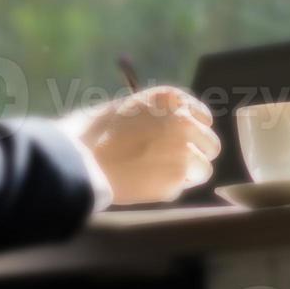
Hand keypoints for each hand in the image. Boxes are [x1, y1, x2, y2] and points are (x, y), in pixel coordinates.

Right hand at [64, 85, 221, 204]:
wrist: (79, 158)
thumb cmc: (94, 131)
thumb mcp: (128, 107)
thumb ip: (156, 115)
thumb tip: (171, 128)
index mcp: (171, 99)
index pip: (203, 117)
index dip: (194, 131)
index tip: (184, 140)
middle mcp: (184, 122)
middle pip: (211, 145)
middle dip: (196, 154)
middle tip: (174, 162)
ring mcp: (183, 152)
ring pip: (203, 170)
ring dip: (185, 175)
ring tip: (158, 175)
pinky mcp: (175, 180)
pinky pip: (180, 188)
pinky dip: (166, 188)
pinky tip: (143, 182)